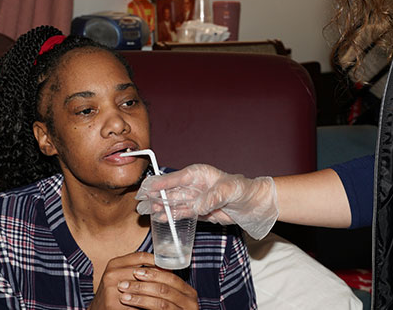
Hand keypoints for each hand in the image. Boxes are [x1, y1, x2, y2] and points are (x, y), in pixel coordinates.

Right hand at [89, 252, 196, 309]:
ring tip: (169, 293)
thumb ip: (135, 268)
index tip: (169, 265)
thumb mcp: (120, 274)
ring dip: (157, 291)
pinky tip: (157, 304)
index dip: (157, 260)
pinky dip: (149, 304)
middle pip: (143, 272)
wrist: (96, 309)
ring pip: (142, 288)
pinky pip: (137, 303)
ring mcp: (111, 290)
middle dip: (160, 276)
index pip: (141, 256)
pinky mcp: (113, 305)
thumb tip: (163, 265)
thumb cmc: (112, 291)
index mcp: (114, 263)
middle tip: (174, 281)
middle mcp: (111, 274)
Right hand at [135, 164, 278, 238]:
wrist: (252, 205)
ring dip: (160, 207)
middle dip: (154, 195)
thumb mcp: (230, 190)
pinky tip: (160, 218)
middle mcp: (194, 185)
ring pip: (173, 202)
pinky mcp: (198, 211)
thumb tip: (199, 205)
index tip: (147, 187)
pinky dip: (170, 216)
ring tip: (146, 212)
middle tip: (140, 201)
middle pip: (170, 190)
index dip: (160, 183)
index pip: (176, 178)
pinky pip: (181, 213)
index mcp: (199, 174)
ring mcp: (195, 198)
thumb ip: (214, 197)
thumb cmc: (243, 190)